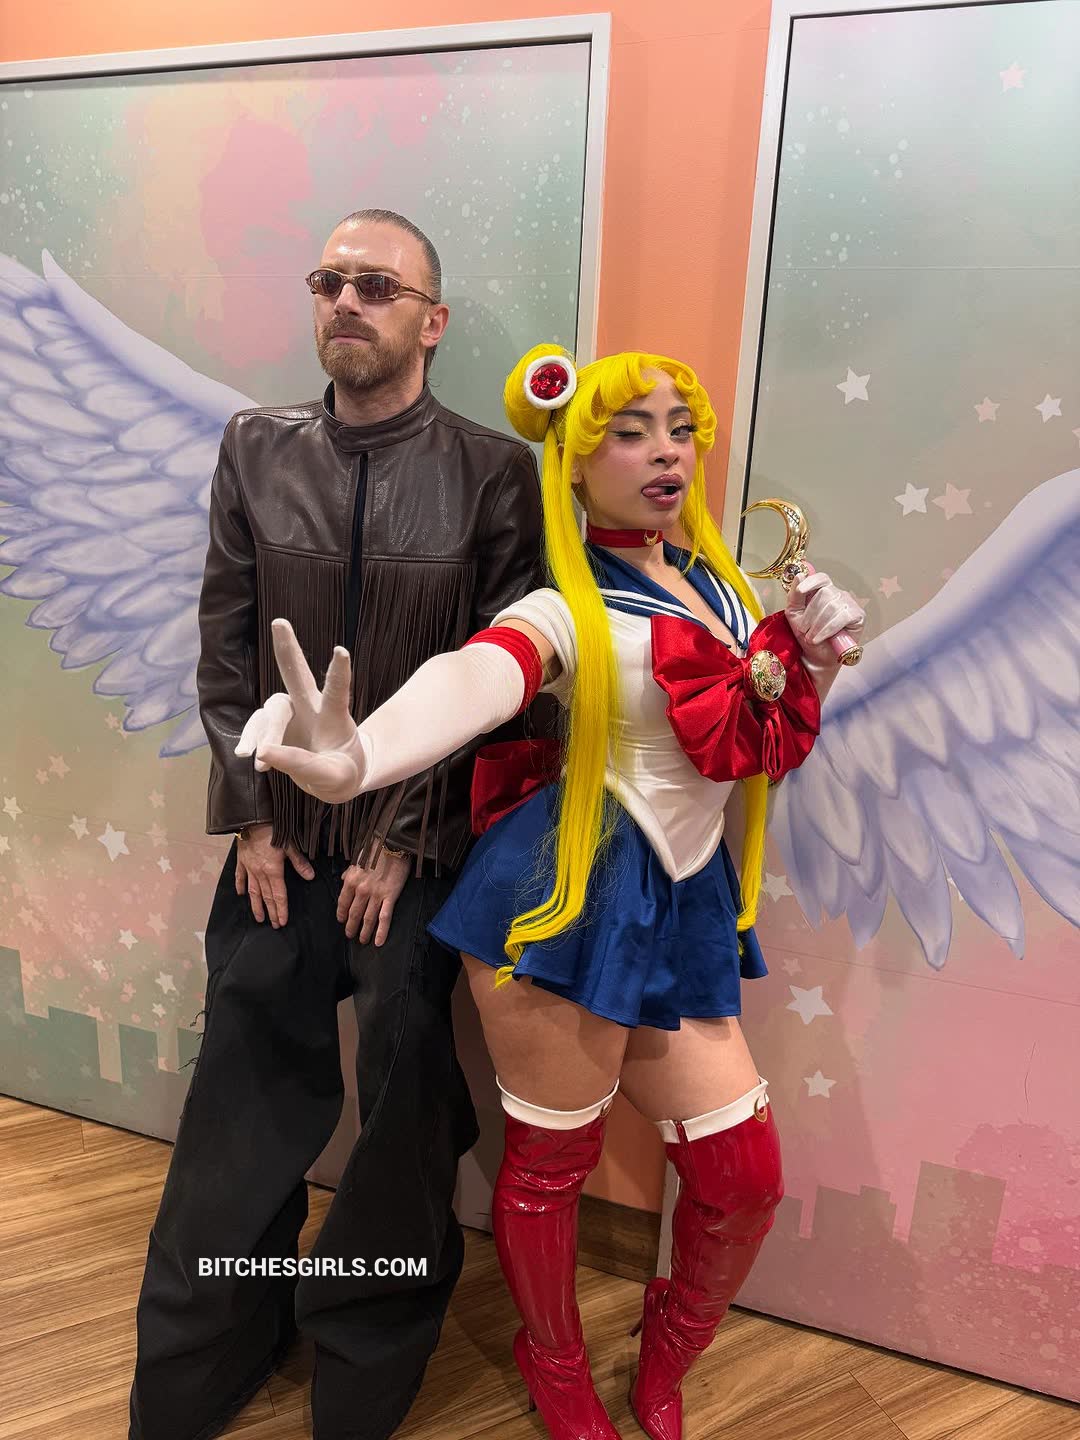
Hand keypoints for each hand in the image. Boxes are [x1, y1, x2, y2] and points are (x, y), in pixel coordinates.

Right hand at [235, 619, 367, 802]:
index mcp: (334, 717)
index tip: (342, 650)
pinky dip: (250, 739)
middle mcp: (310, 707)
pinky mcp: (273, 725)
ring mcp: (290, 714)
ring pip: (270, 711)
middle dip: (288, 648)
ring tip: (259, 761)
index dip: (339, 672)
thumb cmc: (341, 774)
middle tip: (280, 622)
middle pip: (297, 674)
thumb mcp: (332, 779)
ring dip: (264, 733)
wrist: (334, 777)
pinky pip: (256, 727)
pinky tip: (246, 754)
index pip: (337, 691)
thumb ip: (302, 766)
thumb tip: (263, 753)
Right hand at [235, 822, 314, 927]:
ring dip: (256, 905)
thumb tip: (310, 877)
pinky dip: (240, 886)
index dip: (281, 910)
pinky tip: (241, 895)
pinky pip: (240, 877)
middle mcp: (260, 873)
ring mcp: (249, 868)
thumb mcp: (290, 845)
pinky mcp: (241, 861)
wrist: (252, 820)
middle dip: (271, 912)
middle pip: (266, 897)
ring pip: (253, 891)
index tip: (282, 922)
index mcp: (273, 870)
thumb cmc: (273, 831)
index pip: (279, 895)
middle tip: (274, 925)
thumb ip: (299, 863)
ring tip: (259, 918)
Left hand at [337, 849, 411, 945]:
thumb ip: (349, 872)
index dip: (341, 914)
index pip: (343, 903)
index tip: (342, 921)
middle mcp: (361, 890)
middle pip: (354, 914)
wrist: (393, 843)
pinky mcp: (390, 896)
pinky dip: (381, 932)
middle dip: (351, 927)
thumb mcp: (357, 859)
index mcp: (351, 880)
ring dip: (364, 932)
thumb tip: (343, 878)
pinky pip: (384, 918)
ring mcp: (376, 894)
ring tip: (362, 940)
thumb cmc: (376, 849)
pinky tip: (379, 942)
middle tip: (350, 935)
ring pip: (367, 919)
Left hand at [785, 571, 865, 669]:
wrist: (817, 656)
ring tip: (811, 637)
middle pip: (824, 594)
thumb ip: (795, 595)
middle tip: (803, 630)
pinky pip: (842, 617)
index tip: (800, 591)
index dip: (811, 582)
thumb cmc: (808, 635)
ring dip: (817, 625)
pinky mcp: (858, 616)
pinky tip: (820, 638)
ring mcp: (849, 604)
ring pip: (832, 606)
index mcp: (823, 591)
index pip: (821, 578)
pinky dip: (828, 629)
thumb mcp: (795, 614)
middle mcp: (838, 595)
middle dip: (810, 614)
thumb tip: (799, 575)